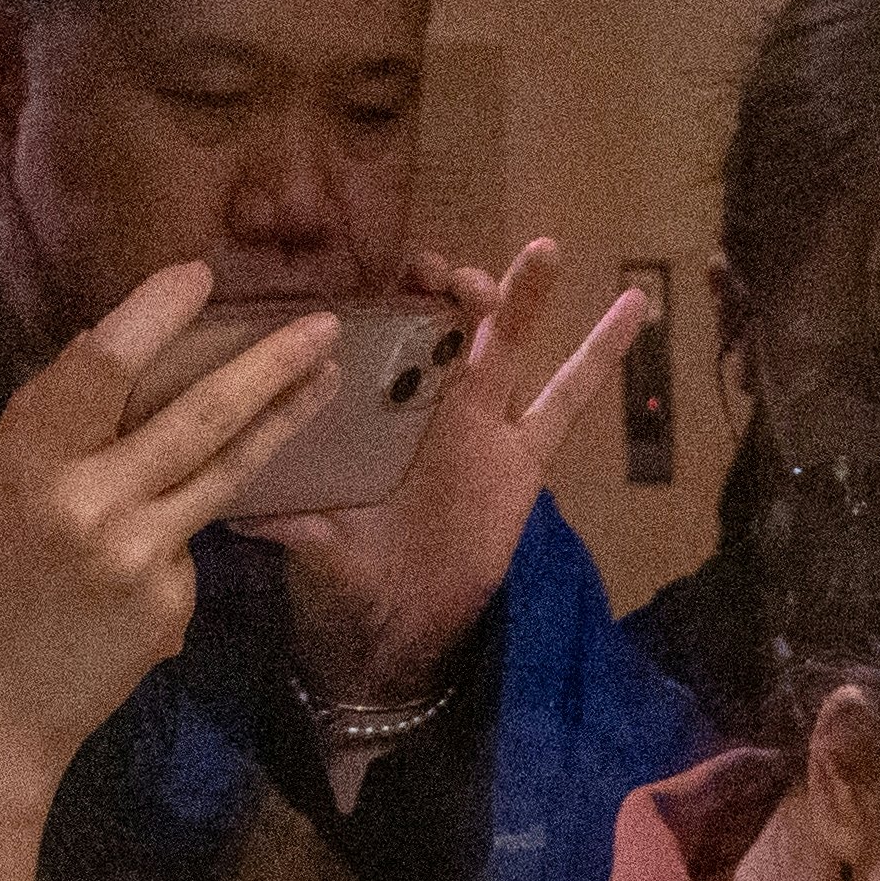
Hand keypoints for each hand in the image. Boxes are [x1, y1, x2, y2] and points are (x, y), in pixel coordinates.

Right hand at [0, 265, 340, 792]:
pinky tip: (135, 580)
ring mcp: (139, 558)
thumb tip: (117, 351)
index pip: (101, 366)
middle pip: (196, 418)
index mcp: (28, 464)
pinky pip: (194, 547)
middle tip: (322, 325)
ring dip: (283, 422)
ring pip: (224, 473)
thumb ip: (49, 429)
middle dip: (266, 365)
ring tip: (326, 383)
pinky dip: (179, 542)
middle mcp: (89, 504)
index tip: (200, 275)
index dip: (154, 315)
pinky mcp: (172, 604)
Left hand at [267, 236, 654, 713]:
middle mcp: (429, 404)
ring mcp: (484, 425)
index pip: (388, 330)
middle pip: (450, 323)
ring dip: (525, 295)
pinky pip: (570, 401)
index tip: (403, 277)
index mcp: (378, 410)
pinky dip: (603, 354)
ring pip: (510, 344)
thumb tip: (244, 514)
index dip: (397, 295)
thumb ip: (292, 528)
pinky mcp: (525, 460)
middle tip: (455, 274)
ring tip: (545, 249)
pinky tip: (635, 304)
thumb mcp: (316, 549)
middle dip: (456, 284)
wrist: (397, 630)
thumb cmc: (346, 578)